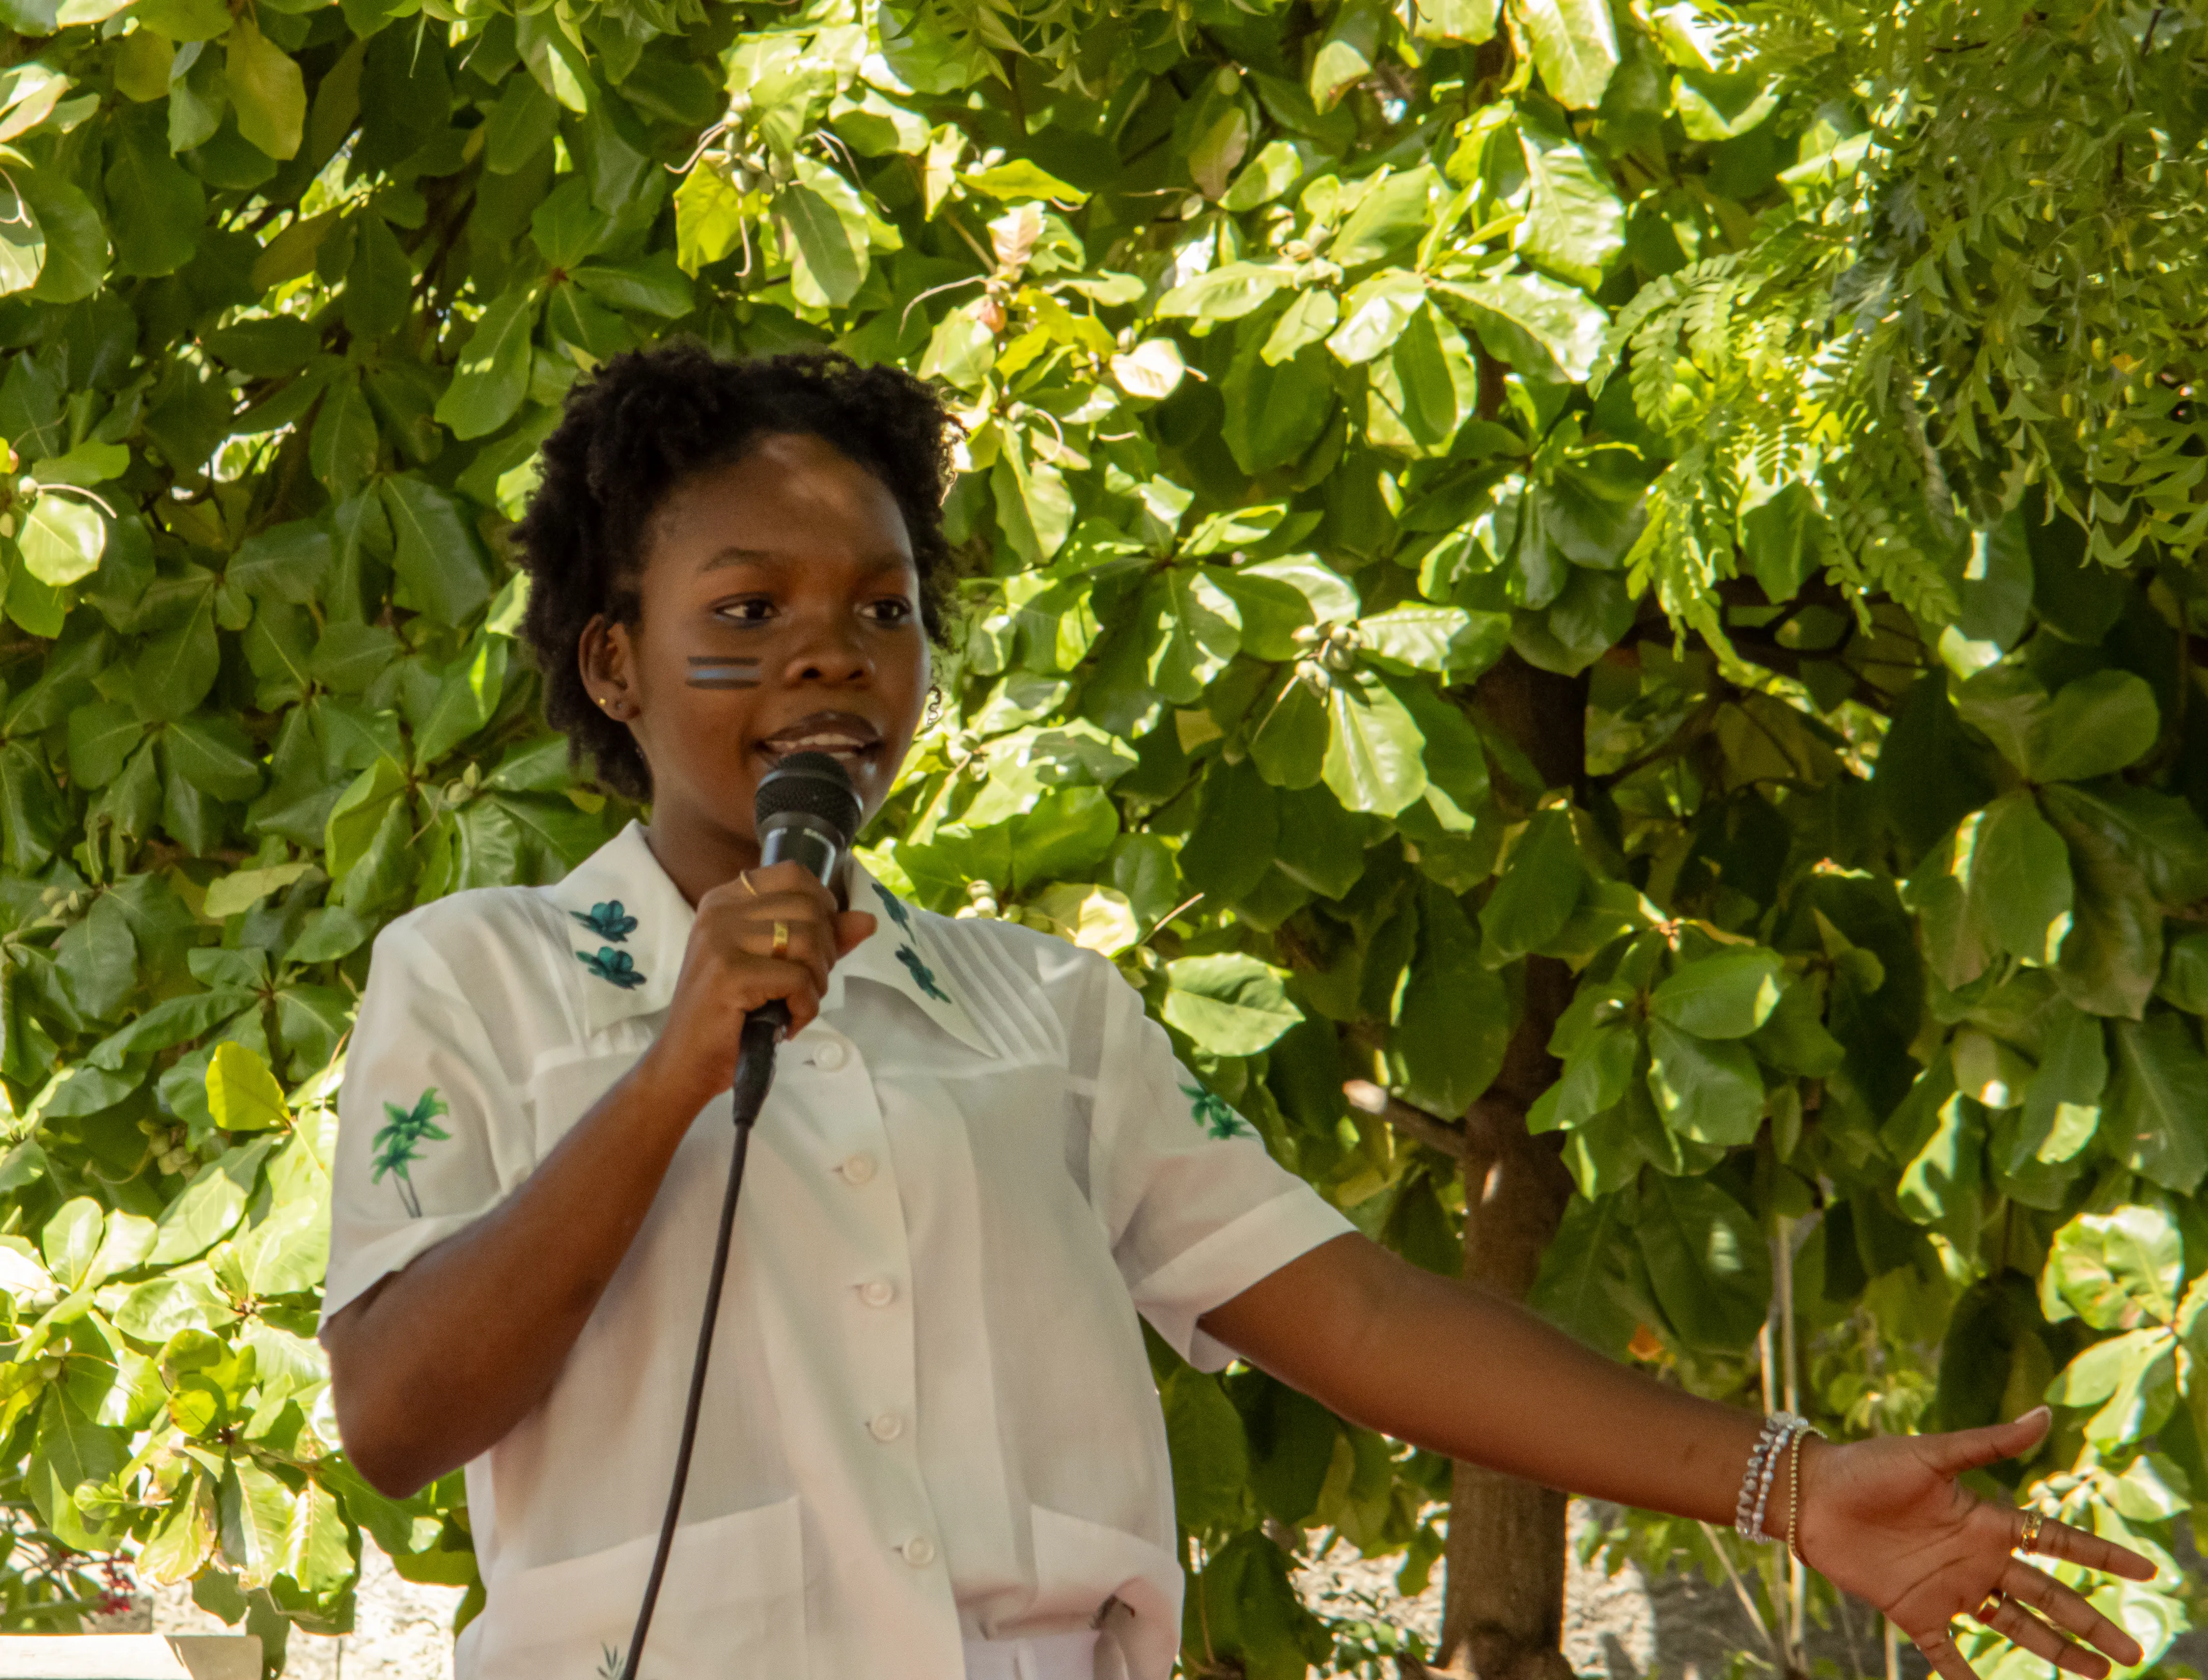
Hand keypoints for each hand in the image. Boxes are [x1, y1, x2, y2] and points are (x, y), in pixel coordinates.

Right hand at [640, 862, 874, 1107]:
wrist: (686, 1062)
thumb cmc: (733, 1014)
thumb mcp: (779, 966)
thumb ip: (822, 939)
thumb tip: (868, 920)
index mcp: (726, 899)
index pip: (794, 874)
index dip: (822, 907)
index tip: (815, 944)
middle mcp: (719, 911)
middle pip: (808, 909)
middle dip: (823, 953)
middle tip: (802, 985)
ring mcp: (720, 940)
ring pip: (807, 941)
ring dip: (815, 982)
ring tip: (793, 1003)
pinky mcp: (729, 974)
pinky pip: (798, 979)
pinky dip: (805, 1007)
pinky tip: (787, 1022)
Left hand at [1797, 1407, 2155, 1679]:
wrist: (1810, 1495)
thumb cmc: (1868, 1466)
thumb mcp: (1931, 1454)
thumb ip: (1988, 1443)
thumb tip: (2046, 1416)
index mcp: (1985, 1521)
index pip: (2056, 1542)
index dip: (2100, 1555)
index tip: (2147, 1569)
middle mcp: (1976, 1560)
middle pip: (2047, 1596)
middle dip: (2090, 1622)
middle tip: (2133, 1652)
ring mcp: (1948, 1590)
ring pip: (2015, 1627)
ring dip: (2056, 1652)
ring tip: (2097, 1676)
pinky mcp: (1914, 1612)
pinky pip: (1946, 1655)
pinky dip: (1966, 1678)